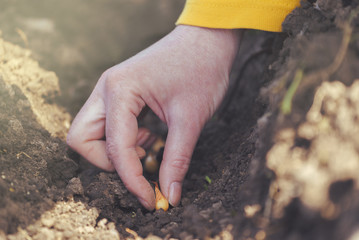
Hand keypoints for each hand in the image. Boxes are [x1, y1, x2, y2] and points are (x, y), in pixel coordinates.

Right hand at [67, 25, 239, 209]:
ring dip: (115, 150)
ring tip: (149, 147)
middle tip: (141, 166)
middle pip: (82, 139)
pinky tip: (149, 136)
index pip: (115, 149)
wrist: (207, 40)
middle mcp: (107, 89)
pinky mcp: (120, 93)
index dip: (131, 180)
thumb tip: (170, 195)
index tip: (152, 199)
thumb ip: (176, 159)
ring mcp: (111, 90)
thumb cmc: (202, 69)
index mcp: (120, 90)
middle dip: (108, 163)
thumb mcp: (191, 119)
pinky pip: (107, 125)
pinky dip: (123, 139)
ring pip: (90, 132)